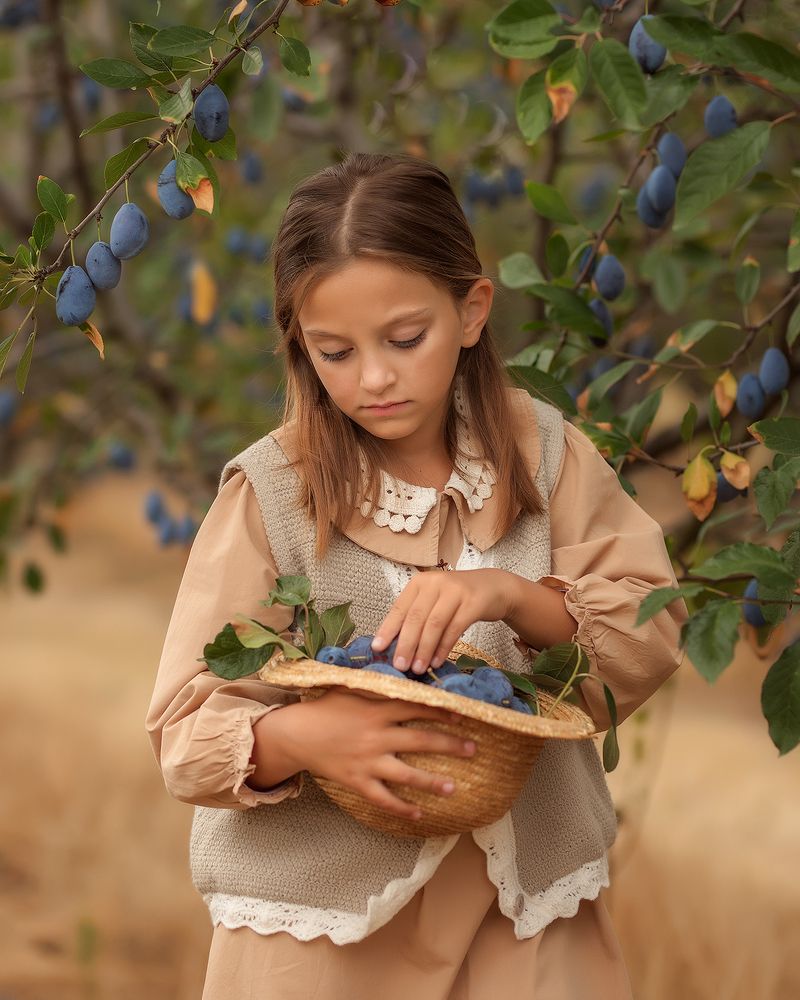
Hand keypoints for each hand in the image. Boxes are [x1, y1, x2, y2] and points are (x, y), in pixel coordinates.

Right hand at [284, 689, 476, 819]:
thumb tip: (402, 677)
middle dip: (450, 744)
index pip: (416, 708)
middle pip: (421, 740)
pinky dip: (401, 807)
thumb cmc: (324, 708)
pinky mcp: (357, 781)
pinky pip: (383, 798)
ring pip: (406, 774)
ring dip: (432, 781)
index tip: (463, 714)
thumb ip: (377, 687)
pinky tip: (418, 814)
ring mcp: (368, 761)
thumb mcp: (351, 690)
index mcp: (377, 710)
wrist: (296, 734)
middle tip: (473, 749)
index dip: (442, 711)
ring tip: (453, 787)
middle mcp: (376, 736)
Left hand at [371, 568, 514, 674]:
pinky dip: (444, 648)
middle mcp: (436, 583)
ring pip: (434, 624)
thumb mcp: (434, 600)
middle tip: (399, 666)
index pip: (400, 607)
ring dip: (424, 649)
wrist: (493, 587)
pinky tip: (437, 662)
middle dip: (406, 644)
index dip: (388, 629)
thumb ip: (417, 617)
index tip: (377, 648)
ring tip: (417, 668)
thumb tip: (396, 647)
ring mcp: (456, 591)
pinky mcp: (473, 602)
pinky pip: (455, 629)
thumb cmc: (457, 598)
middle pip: (416, 617)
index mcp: (420, 582)